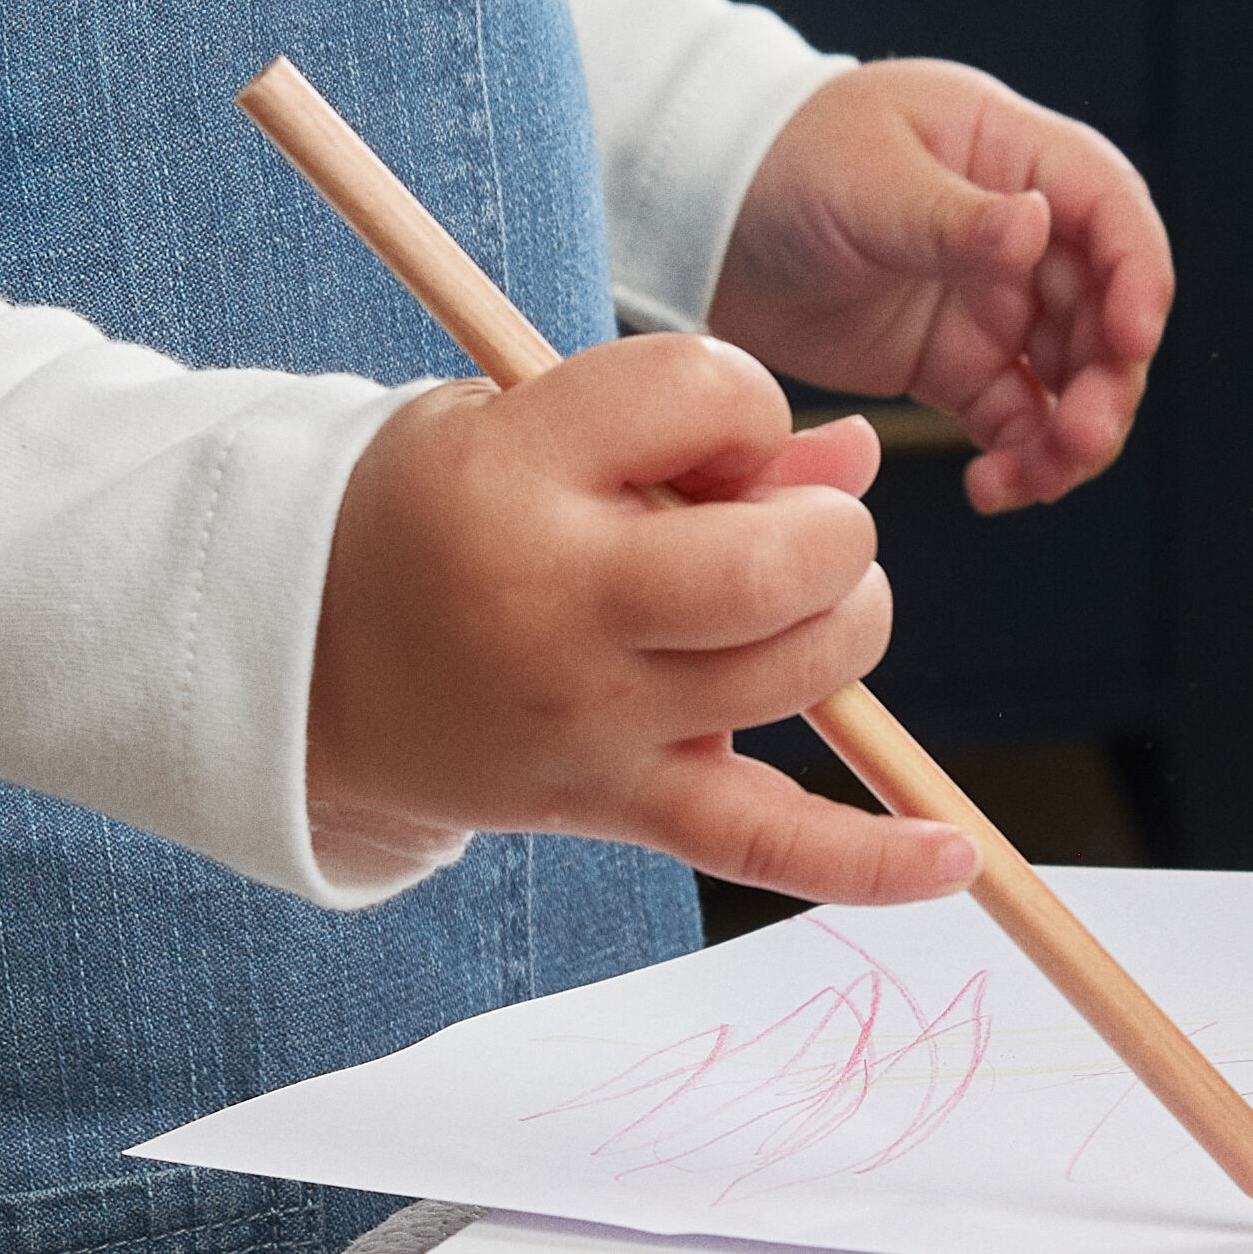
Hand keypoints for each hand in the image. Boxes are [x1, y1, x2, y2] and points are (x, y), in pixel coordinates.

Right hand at [306, 333, 981, 909]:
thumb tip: (860, 464)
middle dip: (825, 524)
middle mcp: (558, 603)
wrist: (299, 656)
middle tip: (786, 524)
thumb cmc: (437, 513)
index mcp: (516, 470)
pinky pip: (762, 843)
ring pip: (796, 671)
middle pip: (774, 557)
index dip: (742, 399)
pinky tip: (953, 854)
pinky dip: (868, 861)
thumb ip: (689, 426)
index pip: (704, 392)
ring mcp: (593, 719)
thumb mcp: (523, 419)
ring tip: (801, 599)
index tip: (707, 426)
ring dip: (847, 618)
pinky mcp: (614, 805)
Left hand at [706, 60, 1169, 511]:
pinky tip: (995, 491)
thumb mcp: (866, 178)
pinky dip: (1021, 459)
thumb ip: (955, 215)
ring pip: (1071, 376)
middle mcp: (1019, 231)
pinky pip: (1016, 420)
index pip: (1112, 211)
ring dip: (1074, 431)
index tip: (1131, 339)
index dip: (1139, 276)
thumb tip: (1038, 227)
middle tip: (1084, 437)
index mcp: (1012, 155)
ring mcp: (990, 301)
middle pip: (1105, 308)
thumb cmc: (782, 161)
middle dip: (1109, 378)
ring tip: (1039, 479)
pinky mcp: (954, 364)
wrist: (701, 219)